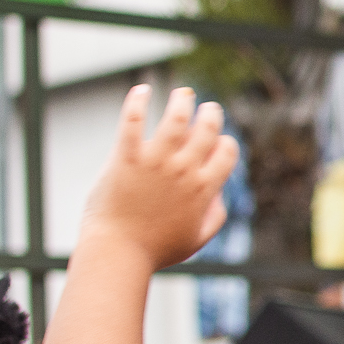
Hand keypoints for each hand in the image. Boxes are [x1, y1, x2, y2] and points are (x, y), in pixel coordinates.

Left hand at [78, 86, 238, 271]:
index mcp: (203, 189)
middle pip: (207, 128)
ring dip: (183, 100)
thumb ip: (215, 217)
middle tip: (206, 107)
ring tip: (183, 93)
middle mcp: (183, 170)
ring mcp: (155, 162)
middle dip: (211, 113)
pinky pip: (132, 121)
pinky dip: (137, 101)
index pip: (226, 151)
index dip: (225, 143)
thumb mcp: (196, 240)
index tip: (216, 142)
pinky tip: (141, 89)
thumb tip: (220, 195)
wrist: (117, 254)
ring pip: (176, 117)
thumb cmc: (154, 251)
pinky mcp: (126, 158)